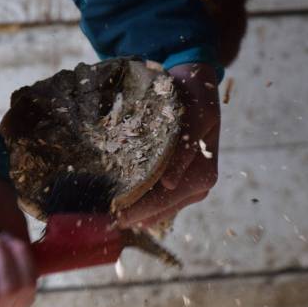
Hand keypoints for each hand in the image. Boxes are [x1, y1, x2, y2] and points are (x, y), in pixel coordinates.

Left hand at [118, 63, 220, 227]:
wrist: (197, 87)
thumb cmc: (194, 98)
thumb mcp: (195, 117)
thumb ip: (184, 149)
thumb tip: (170, 184)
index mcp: (204, 174)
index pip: (167, 198)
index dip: (142, 208)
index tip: (117, 215)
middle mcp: (198, 187)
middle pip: (161, 208)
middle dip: (133, 214)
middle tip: (104, 220)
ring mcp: (188, 188)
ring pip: (158, 208)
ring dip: (134, 211)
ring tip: (105, 215)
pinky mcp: (177, 183)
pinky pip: (157, 199)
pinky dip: (139, 202)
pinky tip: (118, 204)